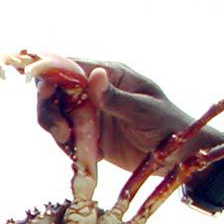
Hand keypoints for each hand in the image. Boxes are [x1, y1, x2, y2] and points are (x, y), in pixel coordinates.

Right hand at [35, 58, 219, 173]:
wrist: (178, 156)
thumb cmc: (168, 125)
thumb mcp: (143, 111)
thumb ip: (116, 97)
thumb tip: (94, 76)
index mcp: (111, 75)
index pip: (71, 67)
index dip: (51, 76)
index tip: (45, 93)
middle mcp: (95, 91)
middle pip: (55, 92)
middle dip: (49, 110)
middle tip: (61, 132)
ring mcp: (90, 114)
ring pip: (56, 116)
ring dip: (57, 131)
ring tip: (73, 147)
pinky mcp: (89, 136)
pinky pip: (66, 138)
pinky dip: (67, 147)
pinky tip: (85, 156)